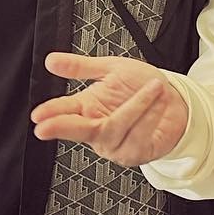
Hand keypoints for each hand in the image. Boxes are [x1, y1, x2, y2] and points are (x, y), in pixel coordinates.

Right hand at [31, 52, 188, 166]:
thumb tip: (50, 60)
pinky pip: (138, 137)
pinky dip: (151, 117)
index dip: (50, 115)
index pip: (64, 113)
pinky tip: (159, 104)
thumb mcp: (112, 69)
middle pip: (78, 130)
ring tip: (155, 88)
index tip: (38, 116)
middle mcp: (98, 130)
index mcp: (88, 109)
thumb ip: (81, 67)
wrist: (175, 99)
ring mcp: (116, 145)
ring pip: (114, 128)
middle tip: (46, 126)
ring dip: (137, 105)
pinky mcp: (135, 153)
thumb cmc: (142, 85)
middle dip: (63, 127)